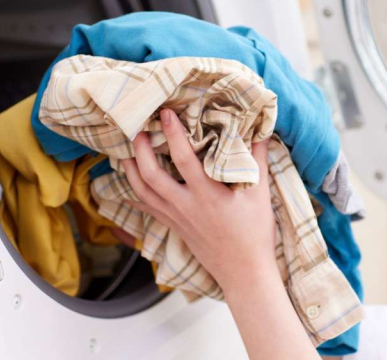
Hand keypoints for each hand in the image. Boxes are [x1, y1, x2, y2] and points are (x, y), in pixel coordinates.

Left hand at [120, 108, 277, 292]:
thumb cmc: (255, 234)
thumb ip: (257, 160)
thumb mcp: (260, 195)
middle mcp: (186, 205)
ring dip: (131, 170)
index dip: (173, 134)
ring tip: (126, 150)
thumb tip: (260, 131)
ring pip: (143, 192)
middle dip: (140, 150)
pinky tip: (128, 183)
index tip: (166, 114)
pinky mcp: (174, 227)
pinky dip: (135, 193)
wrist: (244, 272)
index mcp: (208, 194)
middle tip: (137, 129)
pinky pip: (147, 207)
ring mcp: (177, 218)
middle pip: (151, 175)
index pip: (184, 158)